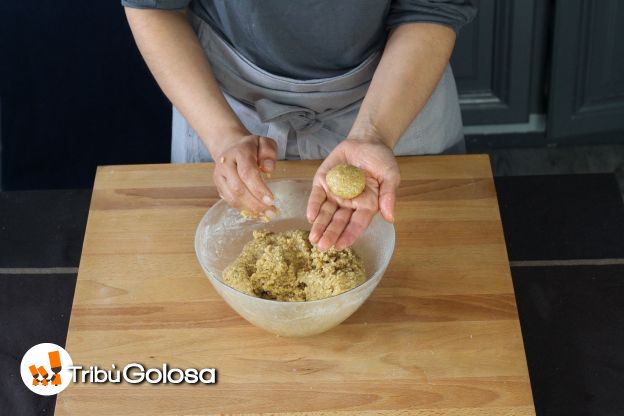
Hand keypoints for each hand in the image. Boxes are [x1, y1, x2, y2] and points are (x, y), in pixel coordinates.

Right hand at [212, 134, 277, 216]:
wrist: (230, 146)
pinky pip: (230, 201)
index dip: (259, 188)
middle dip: (255, 202)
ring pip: (232, 197)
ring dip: (250, 208)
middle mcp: (225, 164)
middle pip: (238, 188)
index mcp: (239, 152)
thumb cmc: (251, 147)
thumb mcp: (264, 143)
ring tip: (266, 213)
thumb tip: (268, 169)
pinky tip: (256, 212)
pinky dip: (244, 209)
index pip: (247, 172)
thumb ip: (269, 152)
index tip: (271, 200)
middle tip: (271, 210)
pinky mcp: (218, 186)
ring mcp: (219, 176)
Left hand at [306, 136, 399, 250]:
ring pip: (326, 213)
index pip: (357, 223)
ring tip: (313, 239)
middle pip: (339, 222)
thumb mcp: (390, 175)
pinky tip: (310, 217)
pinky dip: (313, 206)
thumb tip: (390, 217)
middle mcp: (349, 203)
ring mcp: (335, 193)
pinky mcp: (324, 182)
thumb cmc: (381, 160)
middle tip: (322, 247)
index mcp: (367, 205)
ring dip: (319, 226)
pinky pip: (317, 197)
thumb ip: (388, 195)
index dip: (349, 234)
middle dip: (330, 234)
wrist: (367, 141)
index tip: (341, 245)